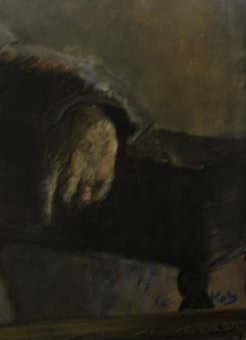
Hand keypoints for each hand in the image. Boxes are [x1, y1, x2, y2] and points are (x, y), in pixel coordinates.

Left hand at [38, 103, 118, 224]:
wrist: (91, 117)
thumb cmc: (68, 135)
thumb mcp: (52, 151)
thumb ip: (55, 173)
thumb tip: (66, 197)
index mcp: (52, 163)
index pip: (45, 193)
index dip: (45, 210)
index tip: (47, 223)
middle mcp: (70, 169)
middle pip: (66, 198)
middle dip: (68, 204)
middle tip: (71, 206)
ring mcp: (88, 170)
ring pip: (83, 198)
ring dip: (82, 203)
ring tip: (82, 202)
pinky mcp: (105, 169)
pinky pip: (101, 192)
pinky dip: (97, 196)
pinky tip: (94, 194)